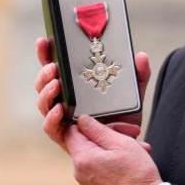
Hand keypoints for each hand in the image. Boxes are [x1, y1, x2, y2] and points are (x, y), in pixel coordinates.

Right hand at [34, 37, 151, 150]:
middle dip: (44, 73)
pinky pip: (50, 127)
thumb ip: (138, 75)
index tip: (44, 40)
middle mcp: (64, 100)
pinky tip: (59, 109)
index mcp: (75, 86)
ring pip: (43, 103)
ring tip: (57, 84)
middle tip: (54, 66)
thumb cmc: (126, 116)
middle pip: (43, 84)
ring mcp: (62, 118)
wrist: (130, 144)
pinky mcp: (64, 137)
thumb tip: (141, 56)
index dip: (46, 53)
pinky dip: (51, 117)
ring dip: (46, 92)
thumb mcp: (134, 93)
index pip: (55, 66)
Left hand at [66, 115, 162, 184]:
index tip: (107, 124)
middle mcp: (79, 171)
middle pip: (85, 142)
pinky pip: (98, 167)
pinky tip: (129, 161)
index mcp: (82, 158)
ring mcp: (86, 181)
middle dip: (107, 135)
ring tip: (136, 148)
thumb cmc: (137, 173)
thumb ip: (97, 129)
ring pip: (94, 154)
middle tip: (129, 133)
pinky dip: (111, 161)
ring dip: (113, 148)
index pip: (72, 131)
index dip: (89, 123)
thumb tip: (82, 120)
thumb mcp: (120, 143)